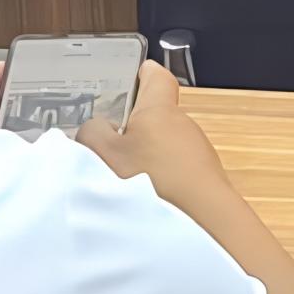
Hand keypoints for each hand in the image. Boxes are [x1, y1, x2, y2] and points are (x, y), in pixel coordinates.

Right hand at [77, 60, 233, 201]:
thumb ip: (92, 134)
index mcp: (159, 110)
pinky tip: (142, 199)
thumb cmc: (154, 183)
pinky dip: (157, 181)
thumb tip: (95, 128)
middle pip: (155, 117)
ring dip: (145, 159)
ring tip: (120, 180)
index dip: (144, 73)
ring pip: (163, 148)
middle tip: (106, 142)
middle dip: (132, 128)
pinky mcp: (201, 180)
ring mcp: (196, 154)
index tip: (136, 72)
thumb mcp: (103, 155)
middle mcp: (183, 126)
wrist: (201, 222)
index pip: (156, 77)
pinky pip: (173, 173)